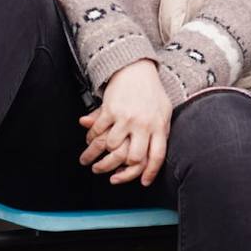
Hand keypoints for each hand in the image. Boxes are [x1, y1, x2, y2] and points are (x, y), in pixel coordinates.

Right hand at [79, 60, 171, 185]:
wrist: (136, 68)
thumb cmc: (151, 91)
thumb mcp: (163, 111)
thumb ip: (159, 134)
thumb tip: (151, 157)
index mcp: (159, 125)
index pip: (157, 156)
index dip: (150, 172)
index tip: (143, 182)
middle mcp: (143, 123)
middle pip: (133, 157)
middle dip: (122, 171)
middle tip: (112, 177)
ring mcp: (126, 117)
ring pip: (111, 147)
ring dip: (99, 157)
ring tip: (91, 162)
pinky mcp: (110, 110)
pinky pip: (98, 131)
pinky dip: (91, 139)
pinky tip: (88, 142)